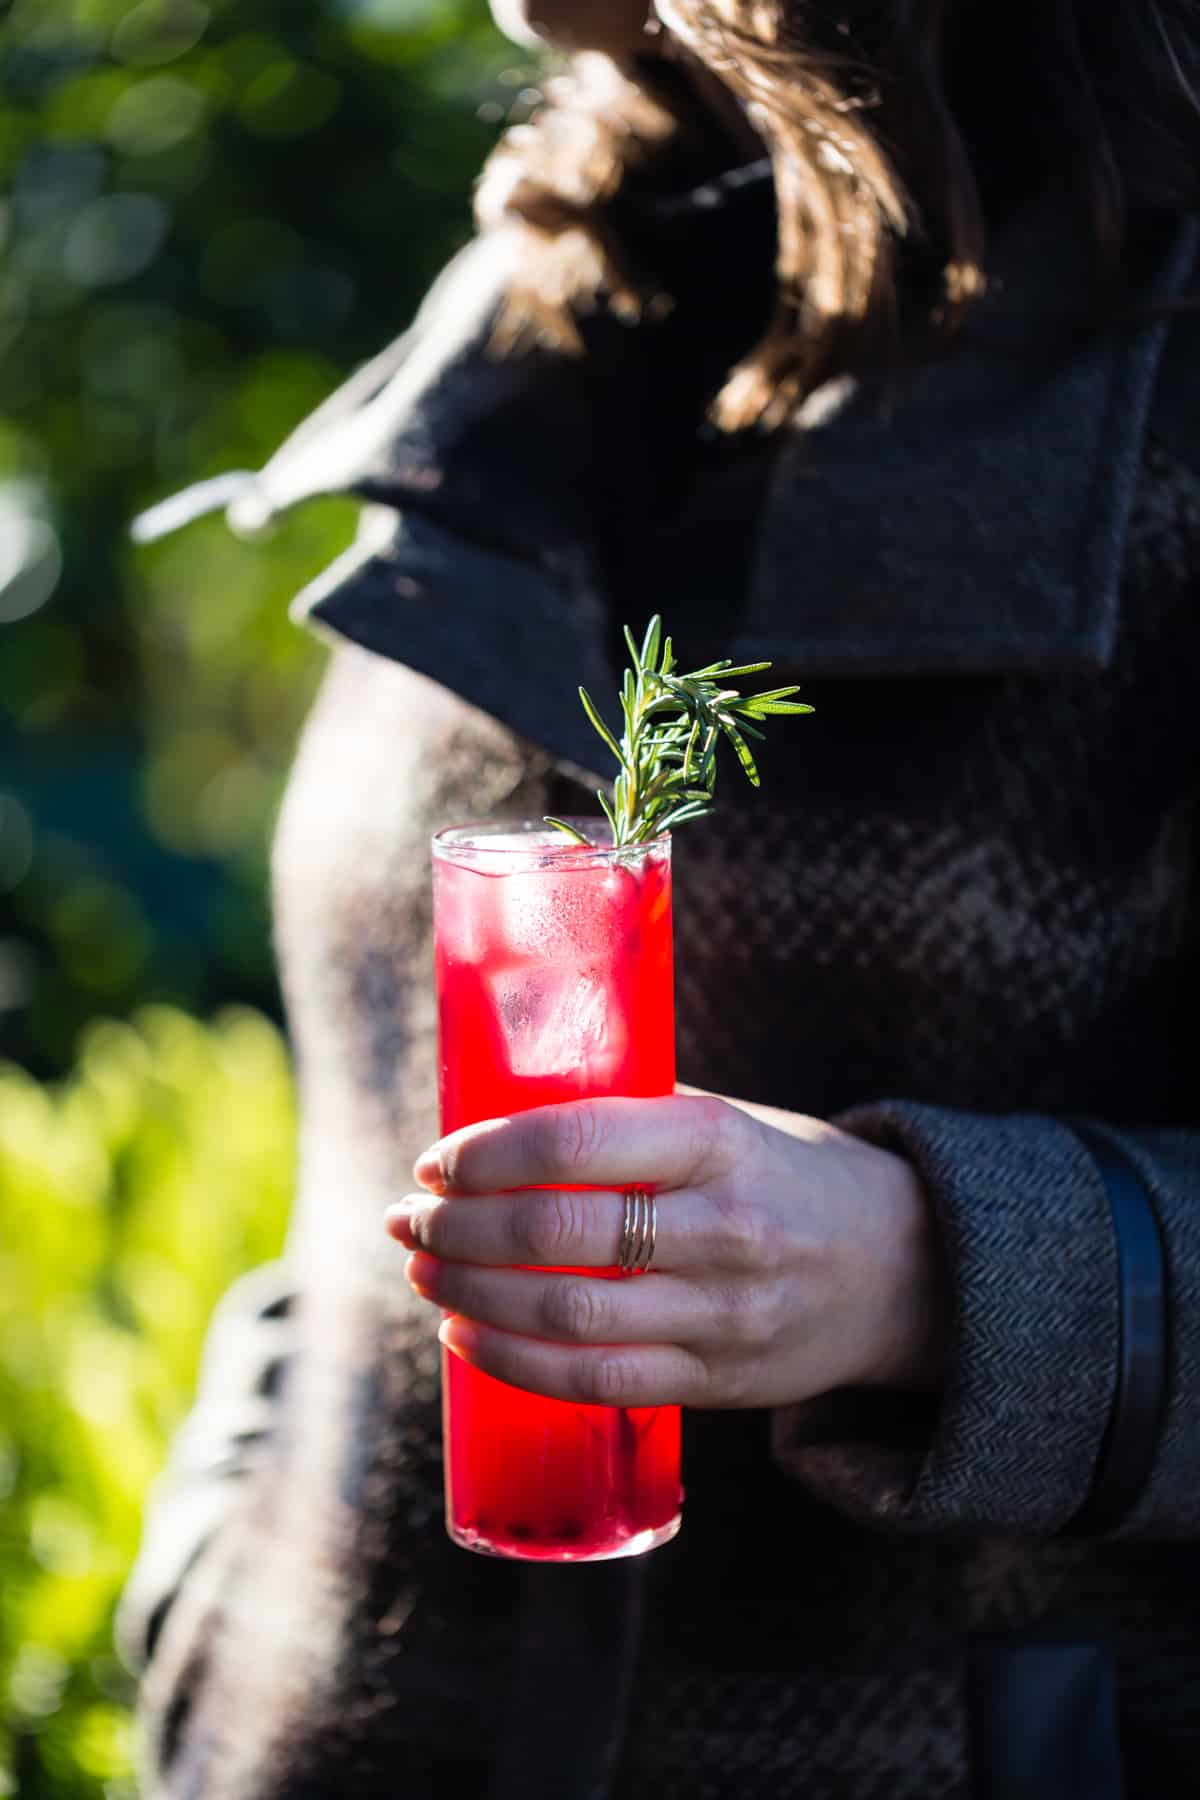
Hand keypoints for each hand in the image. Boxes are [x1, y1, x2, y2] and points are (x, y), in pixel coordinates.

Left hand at [387, 1094, 944, 1409]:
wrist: (905, 1267)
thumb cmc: (789, 1174)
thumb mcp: (731, 1121)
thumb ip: (634, 1117)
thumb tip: (504, 1110)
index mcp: (719, 1142)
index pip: (578, 1141)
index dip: (486, 1154)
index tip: (435, 1162)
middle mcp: (724, 1227)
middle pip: (558, 1232)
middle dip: (460, 1229)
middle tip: (410, 1222)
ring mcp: (724, 1312)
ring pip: (568, 1315)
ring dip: (471, 1297)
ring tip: (424, 1275)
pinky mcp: (718, 1378)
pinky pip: (597, 1382)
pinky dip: (516, 1364)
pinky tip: (467, 1337)